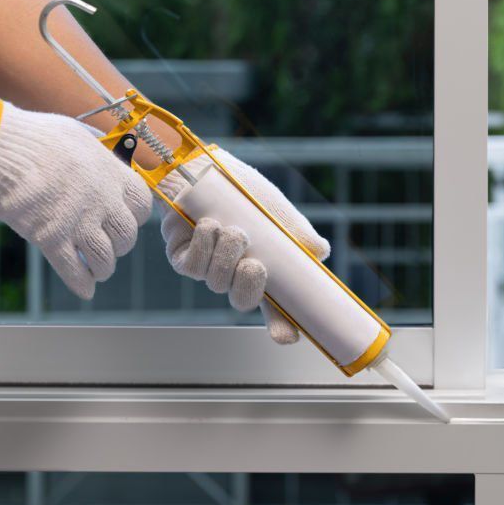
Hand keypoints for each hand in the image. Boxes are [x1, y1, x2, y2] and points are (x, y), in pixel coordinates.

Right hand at [0, 100, 151, 299]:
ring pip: (104, 258)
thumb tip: (111, 159)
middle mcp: (103, 201)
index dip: (135, 217)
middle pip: (126, 236)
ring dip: (103, 267)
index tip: (127, 220)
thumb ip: (99, 155)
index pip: (142, 206)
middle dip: (120, 245)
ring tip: (99, 270)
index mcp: (113, 175)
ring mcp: (78, 221)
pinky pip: (73, 269)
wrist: (0, 145)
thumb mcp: (80, 137)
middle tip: (109, 246)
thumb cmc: (37, 136)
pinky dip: (81, 283)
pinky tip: (85, 289)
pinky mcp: (51, 238)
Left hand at [159, 147, 330, 343]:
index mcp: (266, 273)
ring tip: (232, 230)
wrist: (208, 168)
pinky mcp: (183, 258)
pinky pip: (193, 267)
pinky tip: (210, 226)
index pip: (277, 310)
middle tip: (254, 264)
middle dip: (249, 286)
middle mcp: (237, 276)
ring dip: (226, 257)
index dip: (282, 327)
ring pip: (218, 283)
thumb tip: (319, 252)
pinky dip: (204, 247)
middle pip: (244, 301)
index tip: (287, 336)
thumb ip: (299, 234)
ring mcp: (209, 270)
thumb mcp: (278, 213)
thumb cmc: (245, 193)